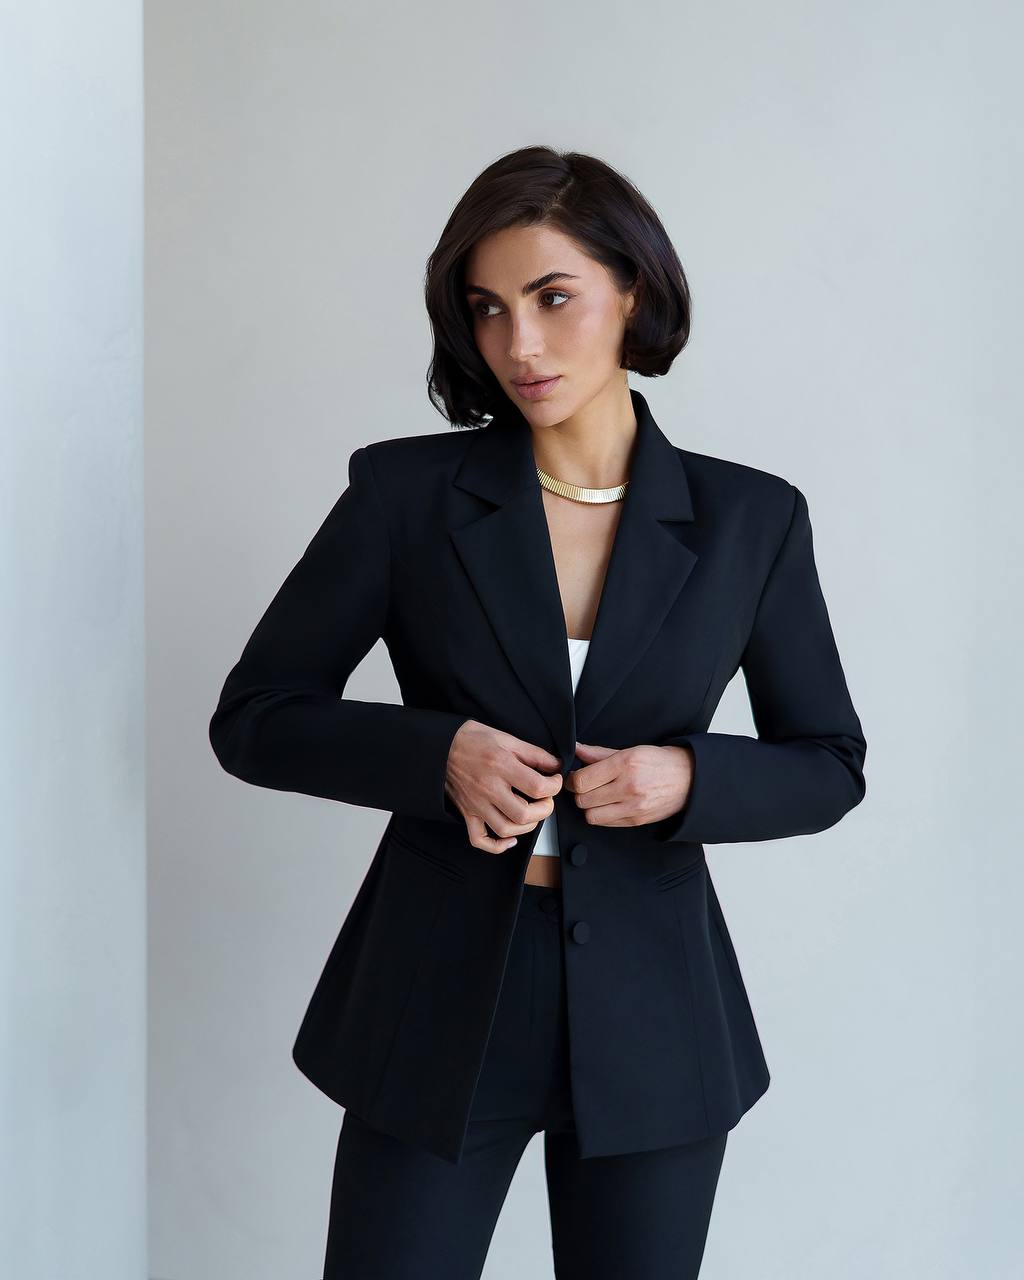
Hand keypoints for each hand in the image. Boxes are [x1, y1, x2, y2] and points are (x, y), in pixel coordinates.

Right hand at [444, 720, 564, 853]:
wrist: (439, 746)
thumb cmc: (471, 740)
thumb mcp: (506, 738)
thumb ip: (534, 753)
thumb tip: (555, 765)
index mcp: (501, 766)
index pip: (537, 787)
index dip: (554, 786)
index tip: (554, 781)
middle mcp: (488, 788)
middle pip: (524, 814)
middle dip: (544, 810)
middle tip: (546, 799)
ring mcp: (476, 804)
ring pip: (505, 829)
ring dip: (527, 827)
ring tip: (532, 814)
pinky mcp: (466, 813)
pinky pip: (479, 839)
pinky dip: (497, 846)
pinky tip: (510, 839)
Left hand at [566, 741, 693, 828]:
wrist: (688, 779)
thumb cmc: (659, 762)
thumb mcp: (630, 750)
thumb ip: (599, 753)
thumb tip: (576, 749)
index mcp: (625, 764)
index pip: (582, 780)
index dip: (572, 779)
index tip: (574, 776)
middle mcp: (629, 786)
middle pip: (583, 799)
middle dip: (579, 793)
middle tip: (584, 786)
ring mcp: (633, 806)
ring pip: (591, 815)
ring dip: (589, 806)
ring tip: (596, 796)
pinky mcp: (637, 821)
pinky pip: (606, 823)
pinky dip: (602, 815)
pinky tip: (608, 804)